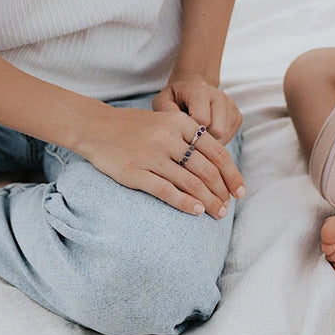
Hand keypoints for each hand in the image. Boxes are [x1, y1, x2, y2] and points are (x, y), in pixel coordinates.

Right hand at [80, 106, 244, 218]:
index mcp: (180, 123)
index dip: (231, 174)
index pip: (216, 152)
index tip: (240, 191)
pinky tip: (197, 211)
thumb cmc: (134, 127)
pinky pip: (166, 190)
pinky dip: (185, 202)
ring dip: (208, 201)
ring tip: (218, 213)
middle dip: (221, 192)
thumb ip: (189, 138)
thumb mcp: (165, 121)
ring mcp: (151, 155)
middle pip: (206, 170)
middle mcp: (168, 138)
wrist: (95, 127)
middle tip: (228, 207)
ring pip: (190, 182)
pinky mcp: (135, 172)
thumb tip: (216, 166)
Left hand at [151, 75, 242, 144]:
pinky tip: (207, 132)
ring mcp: (231, 105)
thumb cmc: (175, 98)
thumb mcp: (162, 101)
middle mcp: (219, 95)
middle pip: (217, 131)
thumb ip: (165, 112)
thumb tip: (177, 128)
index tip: (182, 133)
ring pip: (225, 136)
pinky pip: (230, 136)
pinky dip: (218, 139)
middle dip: (203, 139)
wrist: (192, 88)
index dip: (191, 133)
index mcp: (200, 90)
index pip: (202, 120)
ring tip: (197, 134)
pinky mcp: (238, 116)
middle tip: (190, 136)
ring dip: (210, 140)